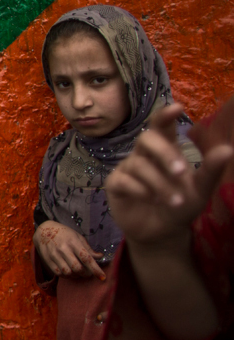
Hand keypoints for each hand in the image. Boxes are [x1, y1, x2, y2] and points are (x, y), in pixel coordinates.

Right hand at [34, 221, 104, 279]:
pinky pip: (59, 273)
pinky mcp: (48, 260)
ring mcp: (54, 255)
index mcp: (73, 242)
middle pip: (77, 268)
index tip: (102, 277)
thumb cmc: (64, 234)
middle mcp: (63, 249)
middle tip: (88, 273)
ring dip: (76, 276)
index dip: (95, 269)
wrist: (44, 231)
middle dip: (85, 274)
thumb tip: (100, 257)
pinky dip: (67, 276)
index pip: (86, 258)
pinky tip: (69, 272)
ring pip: (68, 272)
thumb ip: (88, 248)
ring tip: (79, 273)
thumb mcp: (78, 237)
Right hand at [106, 103, 233, 245]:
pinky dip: (140, 190)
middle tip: (180, 171)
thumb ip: (210, 170)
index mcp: (166, 150)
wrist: (161, 232)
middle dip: (163, 153)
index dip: (165, 115)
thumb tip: (227, 149)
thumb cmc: (180, 205)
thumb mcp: (200, 190)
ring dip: (159, 183)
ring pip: (138, 165)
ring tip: (174, 201)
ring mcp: (128, 168)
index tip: (177, 107)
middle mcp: (145, 154)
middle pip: (146, 138)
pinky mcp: (115, 184)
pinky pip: (124, 180)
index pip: (162, 126)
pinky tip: (150, 200)